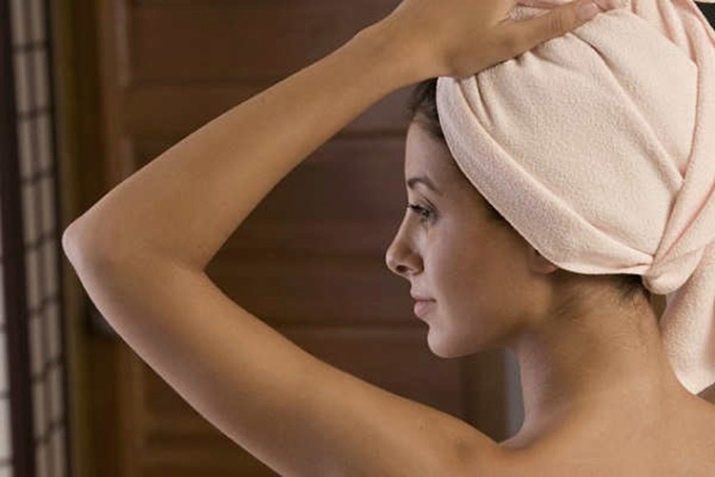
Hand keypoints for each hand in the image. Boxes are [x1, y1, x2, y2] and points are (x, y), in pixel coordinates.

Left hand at [374, 0, 615, 78]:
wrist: (403, 43)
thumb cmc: (454, 47)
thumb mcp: (508, 41)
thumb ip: (552, 23)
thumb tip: (591, 8)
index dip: (584, 2)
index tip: (610, 7)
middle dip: (568, 4)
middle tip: (593, 9)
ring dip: (542, 6)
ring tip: (567, 13)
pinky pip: (504, 1)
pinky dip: (523, 5)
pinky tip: (526, 11)